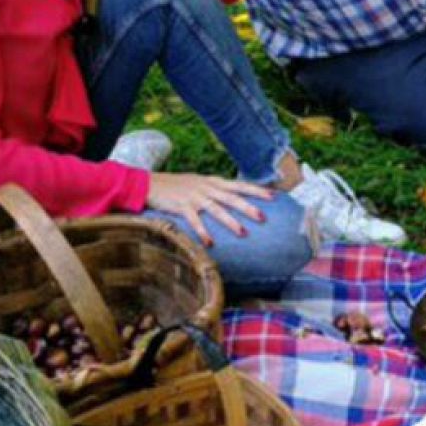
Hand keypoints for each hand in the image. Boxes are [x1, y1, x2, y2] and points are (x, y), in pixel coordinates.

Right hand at [145, 172, 272, 247]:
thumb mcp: (200, 183)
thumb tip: (235, 198)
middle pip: (232, 197)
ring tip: (243, 233)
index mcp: (213, 182)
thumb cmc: (178, 186)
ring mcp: (195, 197)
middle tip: (263, 217)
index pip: (239, 185)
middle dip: (248, 207)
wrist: (151, 184)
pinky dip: (203, 232)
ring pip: (216, 209)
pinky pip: (195, 221)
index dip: (256, 190)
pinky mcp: (182, 207)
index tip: (273, 196)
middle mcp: (207, 188)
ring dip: (230, 221)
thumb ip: (217, 189)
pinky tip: (210, 243)